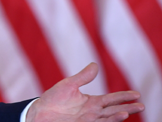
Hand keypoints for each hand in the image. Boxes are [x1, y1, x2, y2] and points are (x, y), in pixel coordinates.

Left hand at [26, 63, 143, 121]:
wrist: (39, 112)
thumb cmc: (53, 99)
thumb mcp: (69, 85)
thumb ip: (83, 77)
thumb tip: (96, 65)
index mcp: (91, 102)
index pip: (112, 99)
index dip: (124, 96)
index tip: (137, 94)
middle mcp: (92, 112)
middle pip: (114, 110)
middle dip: (128, 108)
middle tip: (141, 105)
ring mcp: (88, 120)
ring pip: (107, 119)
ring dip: (118, 116)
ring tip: (127, 112)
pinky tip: (115, 118)